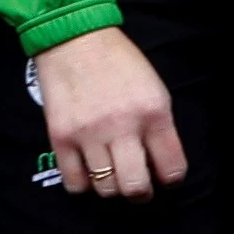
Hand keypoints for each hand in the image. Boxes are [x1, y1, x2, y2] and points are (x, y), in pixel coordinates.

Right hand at [30, 24, 186, 202]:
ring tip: (113, 175)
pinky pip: (74, 183)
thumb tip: (161, 166)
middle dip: (141, 193)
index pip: (172, 168)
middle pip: (135, 187)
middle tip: (139, 186)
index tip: (165, 177)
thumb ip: (160, 128)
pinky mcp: (60, 137)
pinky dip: (84, 185)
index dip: (171, 179)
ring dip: (112, 187)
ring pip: (106, 188)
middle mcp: (123, 126)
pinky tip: (89, 172)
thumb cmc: (120, 63)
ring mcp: (89, 134)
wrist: (75, 40)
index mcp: (154, 113)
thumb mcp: (155, 89)